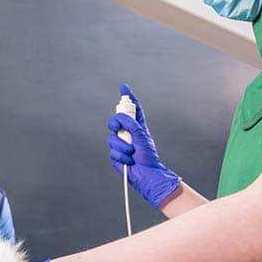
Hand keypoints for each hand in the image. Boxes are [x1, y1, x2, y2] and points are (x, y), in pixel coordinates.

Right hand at [107, 83, 180, 209]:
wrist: (146, 174)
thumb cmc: (148, 156)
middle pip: (116, 120)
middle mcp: (128, 133)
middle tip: (120, 126)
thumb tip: (121, 117)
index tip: (124, 88)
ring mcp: (120, 143)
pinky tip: (129, 161)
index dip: (128, 98)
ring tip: (132, 153)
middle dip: (116, 123)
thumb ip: (132, 124)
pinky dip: (121, 156)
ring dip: (123, 146)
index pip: (133, 109)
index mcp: (137, 126)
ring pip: (112, 137)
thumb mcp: (142, 136)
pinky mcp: (115, 154)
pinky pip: (112, 151)